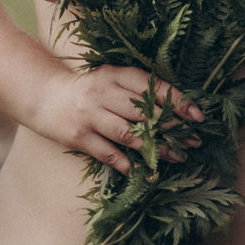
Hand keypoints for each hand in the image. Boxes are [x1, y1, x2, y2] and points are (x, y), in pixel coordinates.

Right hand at [31, 63, 203, 173]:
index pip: (152, 87)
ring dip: (156, 148)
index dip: (178, 101)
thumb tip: (176, 104)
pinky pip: (108, 152)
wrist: (47, 97)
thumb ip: (137, 88)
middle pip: (144, 112)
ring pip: (129, 134)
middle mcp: (104, 92)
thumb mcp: (112, 79)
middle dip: (172, 127)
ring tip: (177, 156)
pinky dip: (126, 162)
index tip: (198, 116)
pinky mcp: (80, 136)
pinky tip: (144, 170)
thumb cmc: (89, 89)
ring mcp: (91, 115)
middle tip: (194, 140)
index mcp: (116, 74)